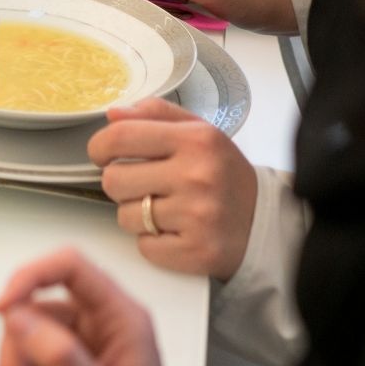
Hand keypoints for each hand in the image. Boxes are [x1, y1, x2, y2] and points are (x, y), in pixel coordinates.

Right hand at [0, 249, 205, 365]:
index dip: (29, 277)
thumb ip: (60, 356)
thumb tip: (16, 316)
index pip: (68, 267)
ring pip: (23, 345)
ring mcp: (79, 348)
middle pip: (34, 314)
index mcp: (120, 318)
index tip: (1, 310)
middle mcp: (98, 325)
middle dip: (22, 363)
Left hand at [88, 98, 257, 279]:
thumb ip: (156, 115)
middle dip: (122, 184)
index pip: (119, 137)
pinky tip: (176, 231)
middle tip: (145, 186)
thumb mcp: (199, 132)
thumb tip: (113, 114)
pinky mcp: (197, 250)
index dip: (99, 147)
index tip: (103, 155)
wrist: (265, 220)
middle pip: (113, 180)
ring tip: (166, 209)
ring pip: (124, 216)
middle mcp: (197, 176)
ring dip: (137, 215)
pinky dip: (153, 241)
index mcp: (196, 140)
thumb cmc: (223, 173)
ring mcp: (198, 216)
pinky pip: (144, 245)